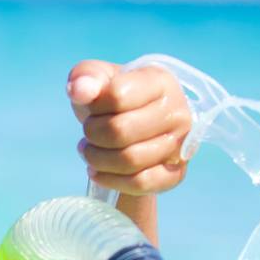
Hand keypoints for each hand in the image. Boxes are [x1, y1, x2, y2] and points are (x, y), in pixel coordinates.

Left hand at [67, 60, 191, 196]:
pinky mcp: (175, 173)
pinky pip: (141, 183)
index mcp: (160, 82)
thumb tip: (80, 90)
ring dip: (97, 159)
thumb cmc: (113, 100)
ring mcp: (180, 145)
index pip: (117, 95)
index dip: (94, 106)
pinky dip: (111, 180)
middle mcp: (177, 112)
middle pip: (120, 131)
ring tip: (90, 151)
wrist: (132, 127)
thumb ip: (85, 76)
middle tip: (88, 134)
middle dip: (92, 135)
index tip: (92, 108)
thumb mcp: (96, 79)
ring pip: (129, 160)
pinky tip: (98, 171)